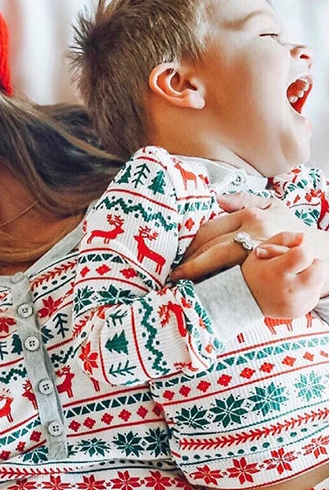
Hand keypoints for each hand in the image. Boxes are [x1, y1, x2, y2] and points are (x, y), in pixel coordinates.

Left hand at [175, 192, 324, 282]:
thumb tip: (216, 199)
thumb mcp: (272, 205)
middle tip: (174, 276)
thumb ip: (243, 200)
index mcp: (250, 216)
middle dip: (189, 263)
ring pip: (219, 263)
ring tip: (182, 284)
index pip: (209, 230)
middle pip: (211, 248)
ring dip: (197, 275)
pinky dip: (215, 284)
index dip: (190, 246)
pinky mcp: (262, 269)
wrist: (316, 249)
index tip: (176, 258)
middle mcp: (253, 232)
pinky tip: (203, 291)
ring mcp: (257, 252)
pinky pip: (232, 278)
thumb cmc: (289, 227)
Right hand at [240, 231, 323, 318]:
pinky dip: (306, 289)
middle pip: (320, 271)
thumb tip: (304, 238)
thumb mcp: (261, 249)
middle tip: (299, 267)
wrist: (242, 301)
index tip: (293, 256)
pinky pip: (314, 294)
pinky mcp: (301, 311)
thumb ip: (284, 238)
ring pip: (319, 282)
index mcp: (278, 272)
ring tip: (290, 279)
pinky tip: (291, 289)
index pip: (305, 255)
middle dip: (314, 265)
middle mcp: (289, 290)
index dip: (303, 251)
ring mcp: (296, 303)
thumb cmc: (254, 272)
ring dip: (309, 277)